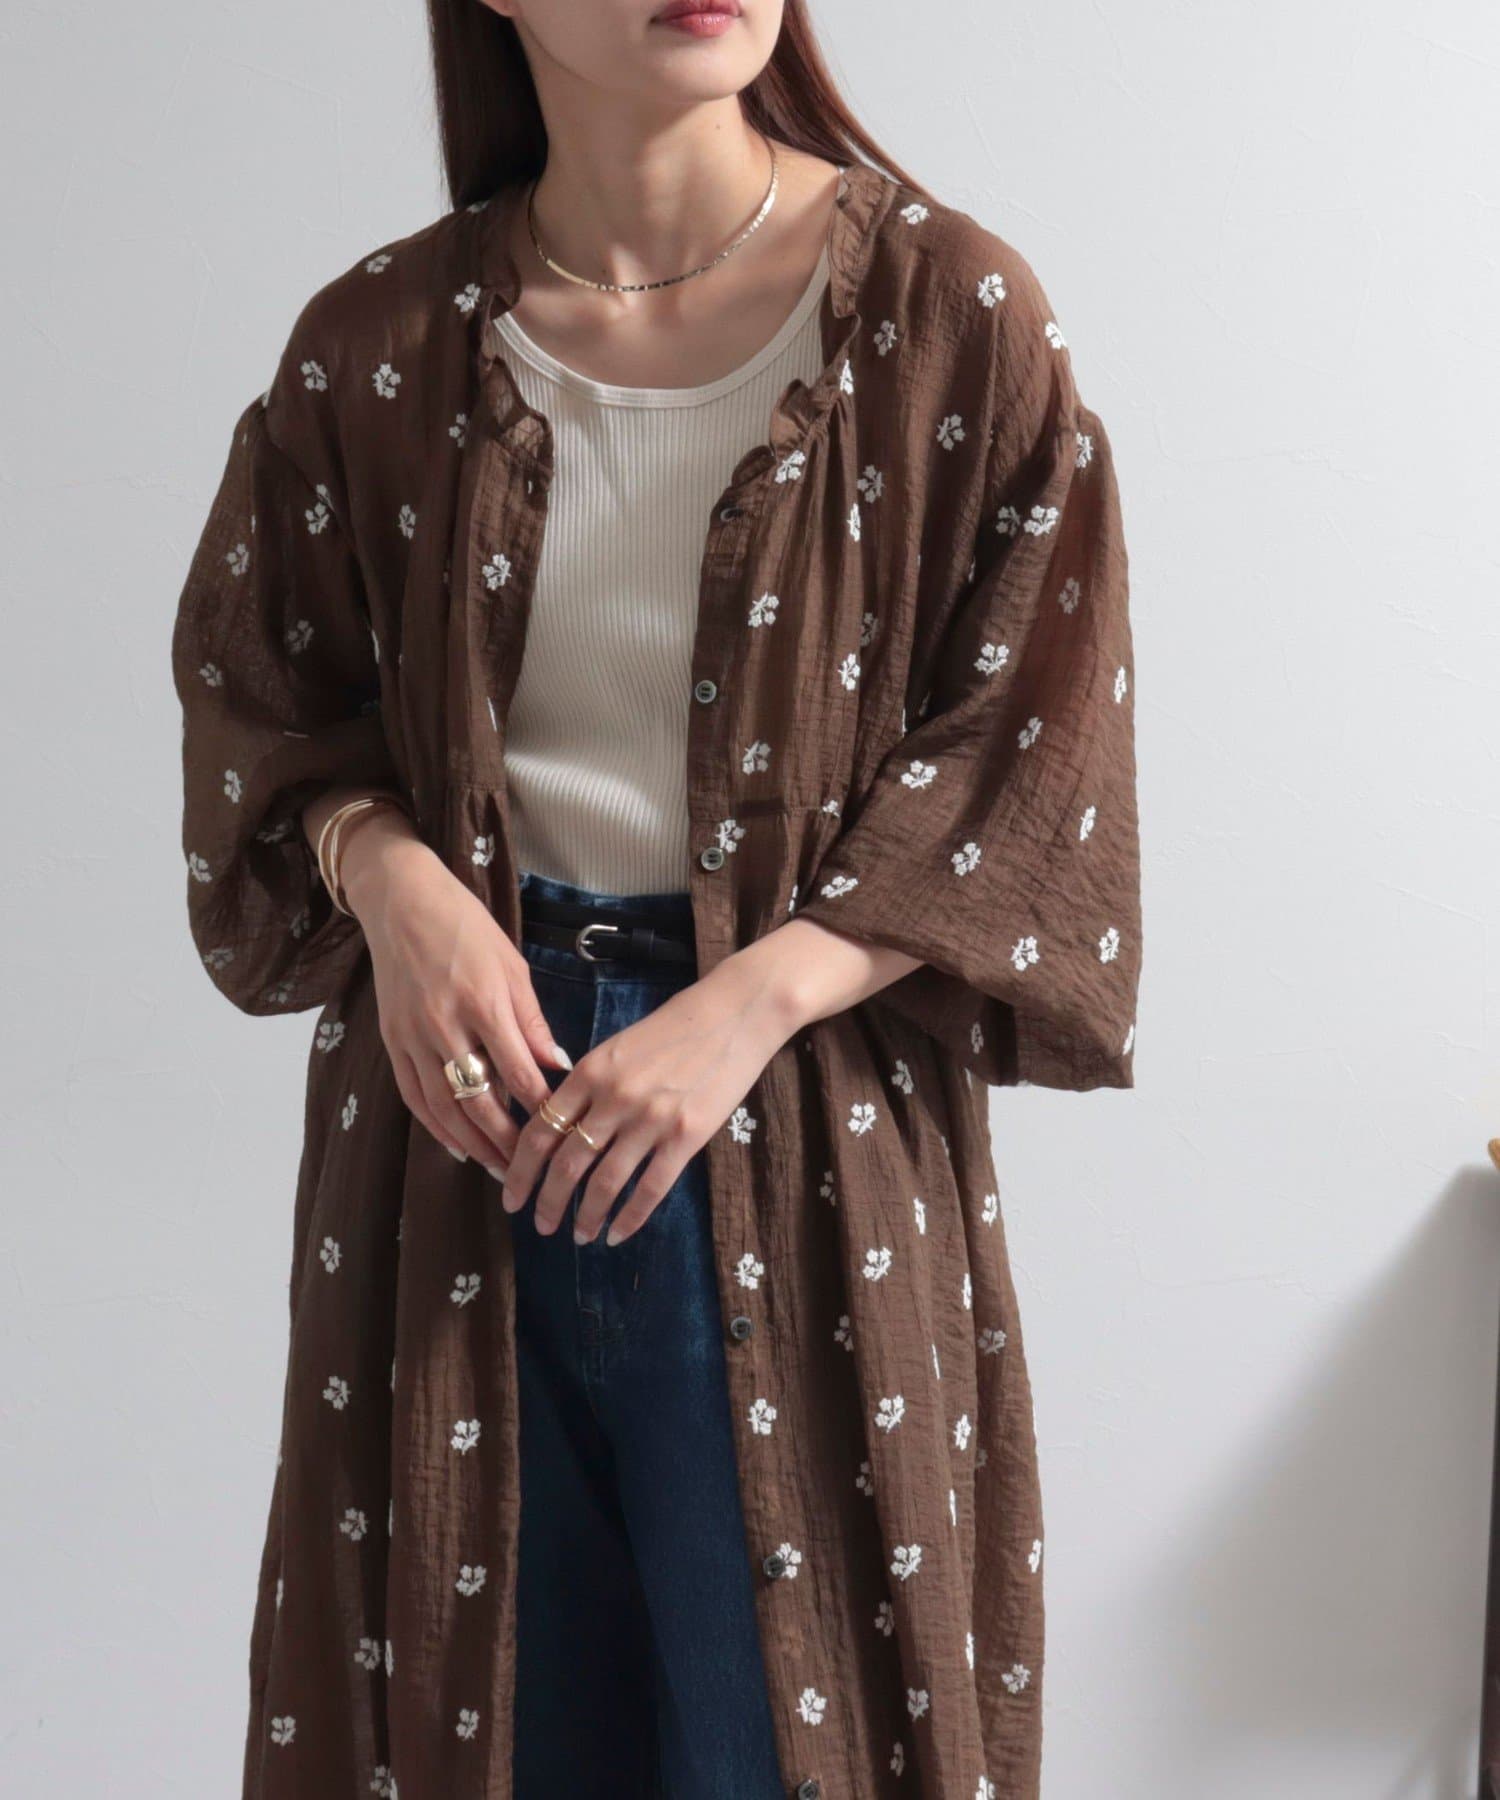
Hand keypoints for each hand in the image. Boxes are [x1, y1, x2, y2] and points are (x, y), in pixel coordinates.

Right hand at [325, 797, 570, 1174]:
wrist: (401, 902)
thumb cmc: (466, 927)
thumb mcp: (512, 965)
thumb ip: (533, 1020)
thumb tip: (558, 1064)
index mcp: (483, 1002)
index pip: (518, 1072)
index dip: (541, 1108)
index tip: (563, 1130)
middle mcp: (445, 1025)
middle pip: (479, 1101)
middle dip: (507, 1140)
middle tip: (531, 1166)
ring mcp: (413, 1036)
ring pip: (443, 1107)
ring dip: (472, 1143)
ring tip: (498, 1168)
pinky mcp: (392, 1041)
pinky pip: (414, 1095)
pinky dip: (435, 1125)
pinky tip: (456, 1144)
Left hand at [501, 951, 801, 1244]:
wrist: (735, 1013)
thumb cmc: (676, 1027)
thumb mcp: (619, 1046)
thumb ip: (589, 1084)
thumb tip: (560, 1125)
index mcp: (590, 1072)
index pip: (540, 1131)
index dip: (520, 1171)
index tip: (511, 1197)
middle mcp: (614, 1098)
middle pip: (566, 1164)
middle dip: (548, 1202)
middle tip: (541, 1226)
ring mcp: (650, 1119)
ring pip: (605, 1183)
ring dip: (586, 1216)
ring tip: (578, 1236)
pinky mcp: (686, 1136)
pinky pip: (650, 1189)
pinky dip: (630, 1218)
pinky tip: (618, 1235)